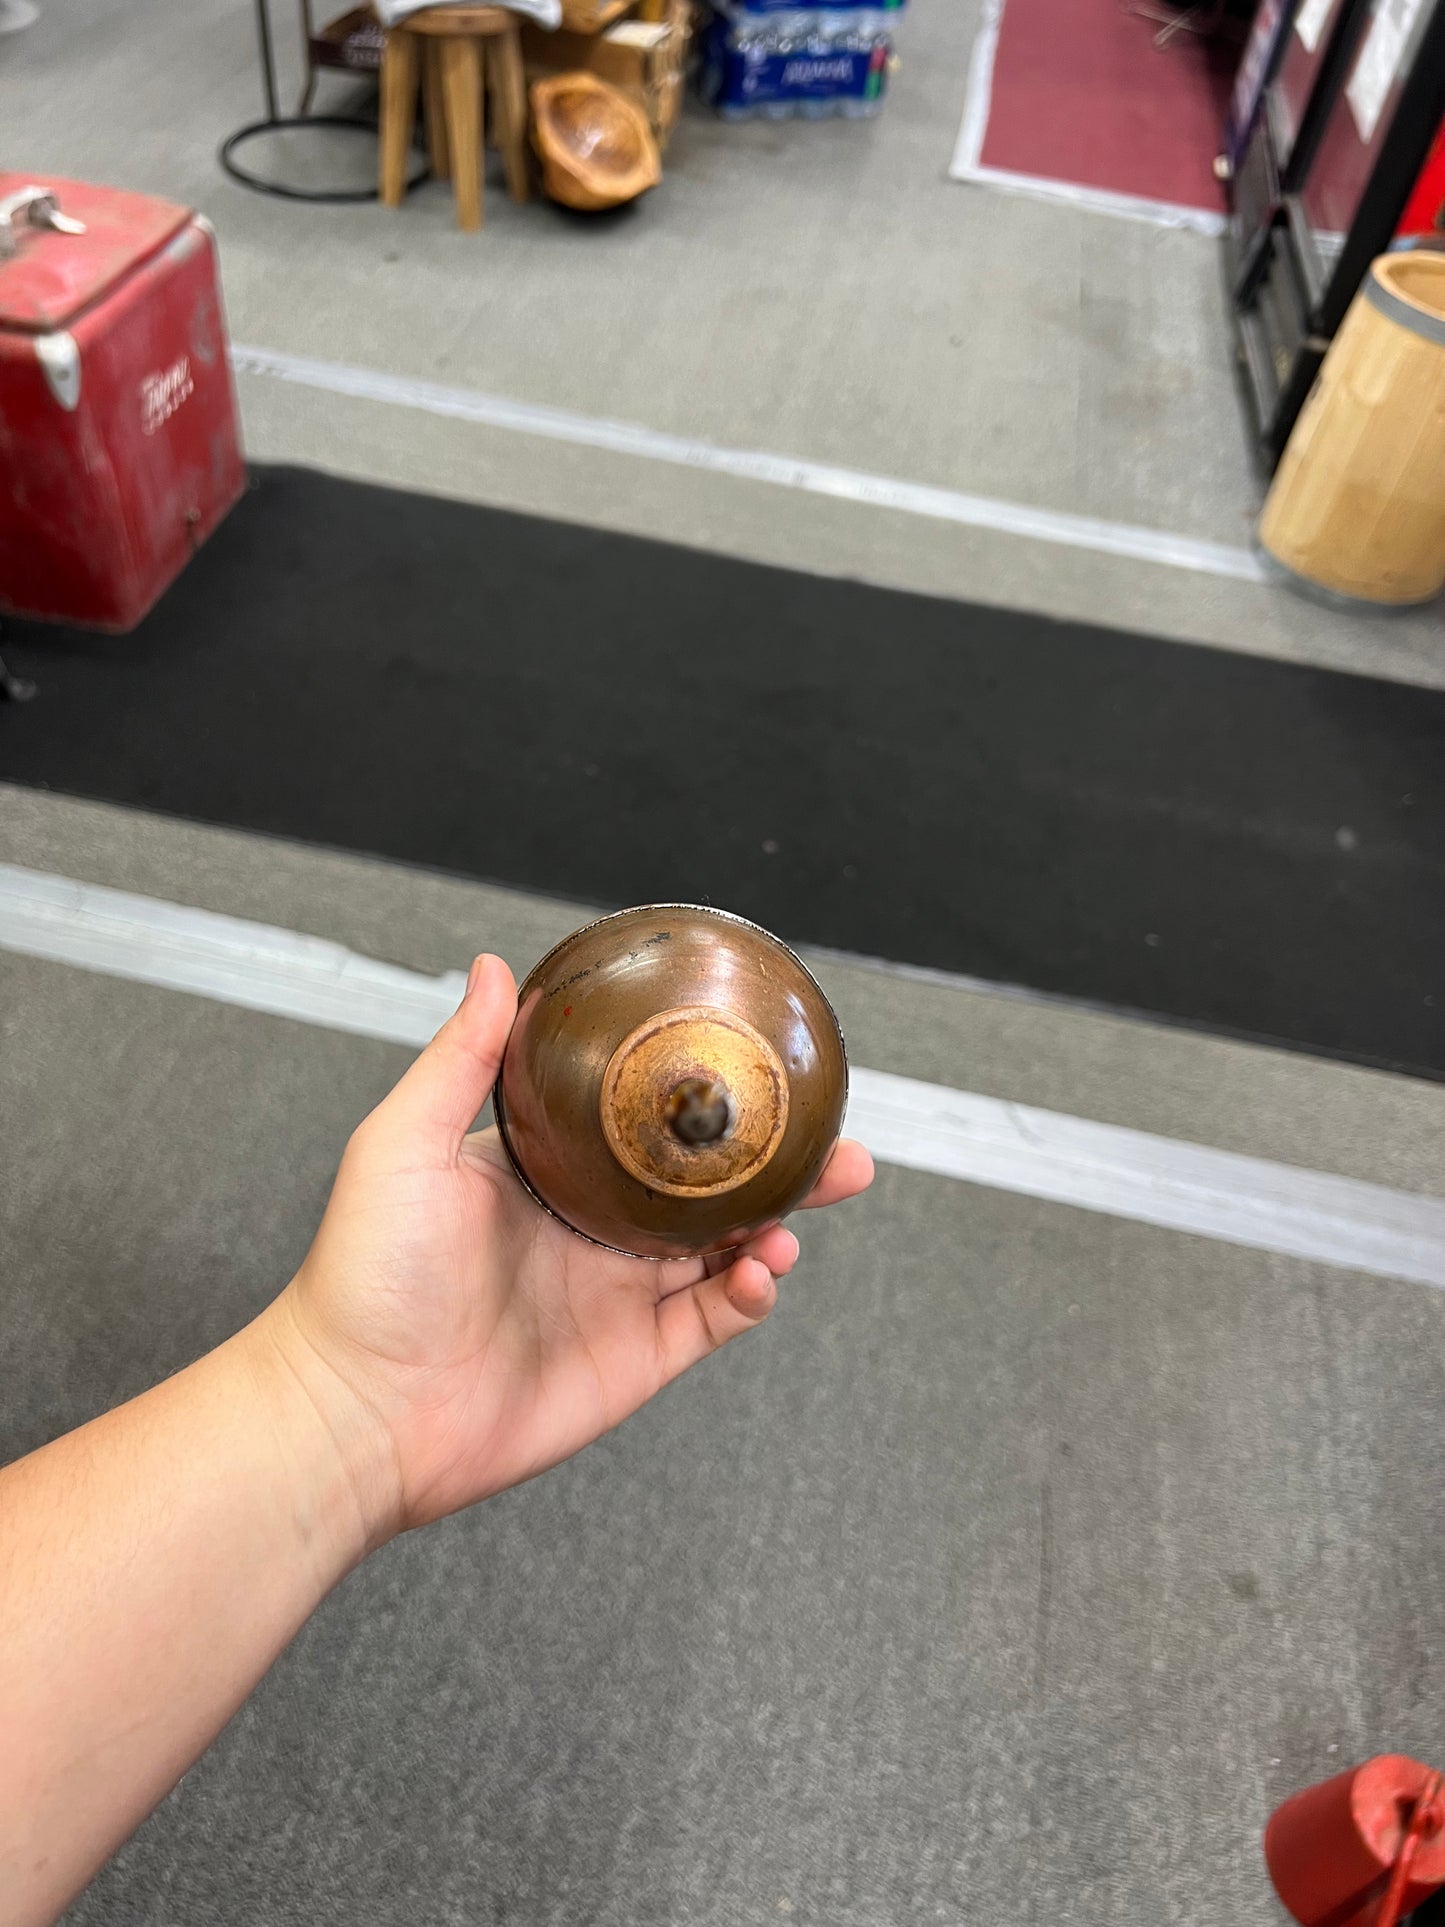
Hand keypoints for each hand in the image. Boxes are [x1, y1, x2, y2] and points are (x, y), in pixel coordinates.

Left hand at [259, 954, 872, 1547]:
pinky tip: (764, 1269)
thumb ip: (460, 1058)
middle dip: (776, 1160)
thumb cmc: (363, 1277)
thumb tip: (492, 969)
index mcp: (550, 1172)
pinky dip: (753, 1293)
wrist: (359, 1410)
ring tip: (816, 1197)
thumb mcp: (403, 1143)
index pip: (643, 1123)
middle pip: (707, 1186)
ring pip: (727, 1248)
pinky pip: (715, 1319)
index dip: (701, 1097)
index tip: (752, 1063)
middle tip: (832, 1137)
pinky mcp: (635, 1360)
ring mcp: (618, 1296)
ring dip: (780, 1222)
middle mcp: (594, 1229)